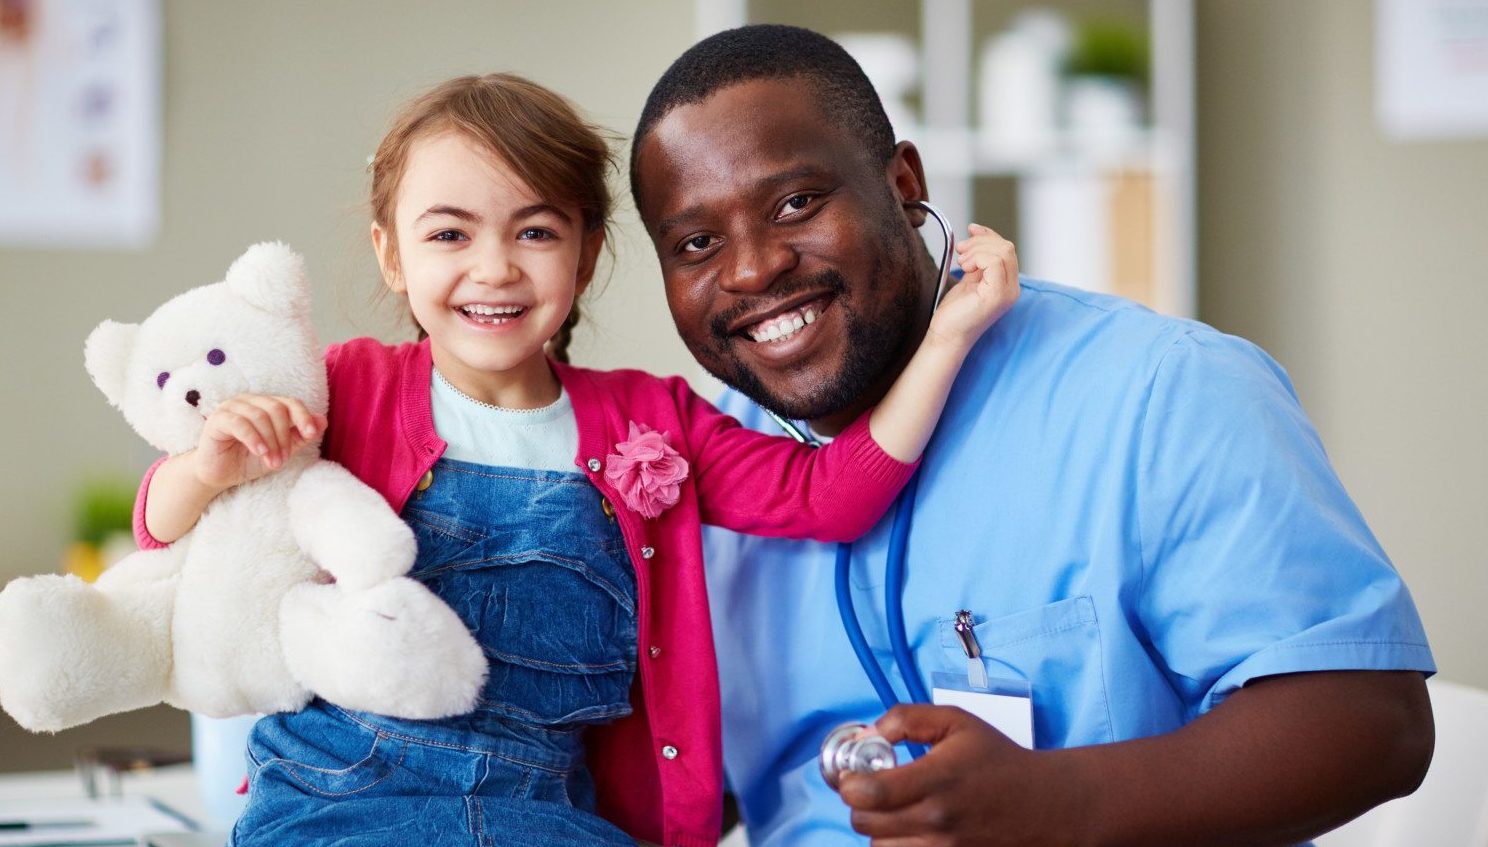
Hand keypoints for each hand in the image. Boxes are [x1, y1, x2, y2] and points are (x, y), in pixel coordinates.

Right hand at [192, 394, 325, 489]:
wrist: (220, 475)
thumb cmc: (250, 459)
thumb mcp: (281, 451)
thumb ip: (300, 436)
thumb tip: (323, 420)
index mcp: (267, 405)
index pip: (290, 403)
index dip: (303, 416)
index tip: (311, 433)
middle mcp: (250, 401)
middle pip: (277, 409)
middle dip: (285, 436)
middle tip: (284, 458)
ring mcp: (232, 407)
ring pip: (260, 416)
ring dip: (271, 442)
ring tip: (274, 462)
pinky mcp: (217, 419)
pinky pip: (240, 423)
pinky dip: (254, 438)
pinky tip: (260, 452)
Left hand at [838, 705, 1085, 845]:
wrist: (1045, 804)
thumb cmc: (998, 760)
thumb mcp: (956, 722)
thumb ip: (908, 719)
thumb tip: (870, 733)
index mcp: (936, 781)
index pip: (867, 794)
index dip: (849, 782)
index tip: (856, 771)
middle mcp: (936, 822)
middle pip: (864, 823)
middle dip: (860, 803)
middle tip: (874, 788)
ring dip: (878, 828)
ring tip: (896, 809)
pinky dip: (898, 844)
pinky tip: (911, 828)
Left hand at [924, 224, 1019, 351]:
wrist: (947, 336)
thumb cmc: (955, 312)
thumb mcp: (969, 279)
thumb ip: (978, 261)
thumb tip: (976, 235)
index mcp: (1006, 283)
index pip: (1006, 249)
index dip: (988, 235)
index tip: (971, 230)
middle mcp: (1012, 288)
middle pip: (1006, 247)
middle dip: (981, 241)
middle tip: (961, 250)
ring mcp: (1007, 292)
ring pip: (1002, 251)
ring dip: (977, 249)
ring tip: (962, 262)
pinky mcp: (997, 295)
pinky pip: (995, 262)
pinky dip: (977, 258)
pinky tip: (965, 268)